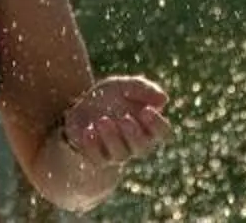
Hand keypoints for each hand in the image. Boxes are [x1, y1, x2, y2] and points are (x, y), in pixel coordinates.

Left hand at [56, 76, 170, 166]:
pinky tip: (88, 130)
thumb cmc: (111, 97)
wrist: (81, 104)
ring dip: (112, 138)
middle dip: (134, 134)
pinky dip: (93, 146)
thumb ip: (143, 89)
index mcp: (147, 126)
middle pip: (143, 147)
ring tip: (102, 120)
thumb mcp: (125, 86)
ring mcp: (116, 153)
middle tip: (125, 118)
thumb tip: (164, 99)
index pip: (163, 132)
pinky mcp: (97, 157)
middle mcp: (135, 143)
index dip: (157, 124)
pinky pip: (98, 159)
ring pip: (120, 155)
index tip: (146, 109)